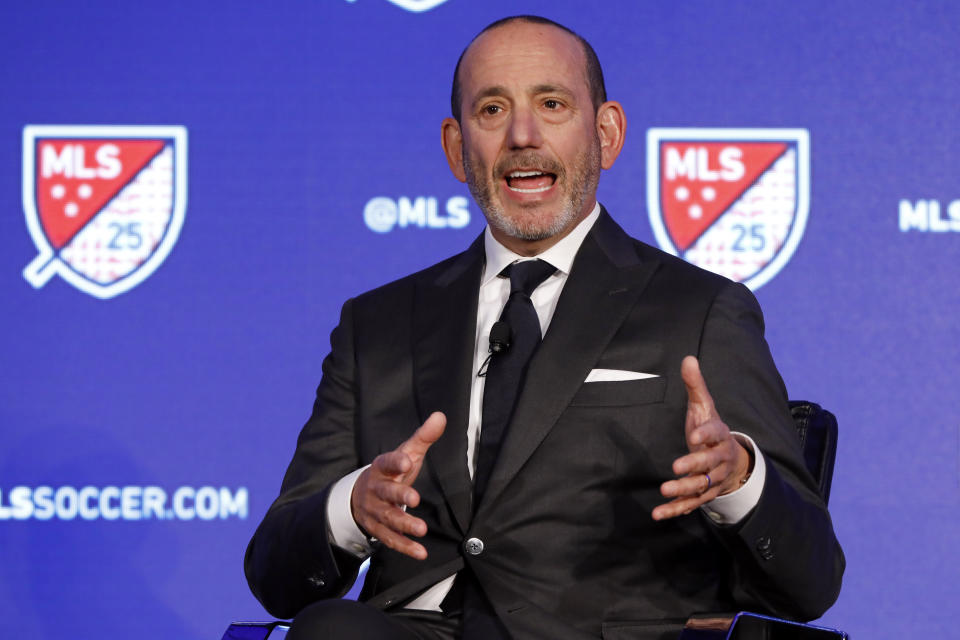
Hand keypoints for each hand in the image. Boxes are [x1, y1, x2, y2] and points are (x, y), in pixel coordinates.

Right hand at [350, 412, 445, 558]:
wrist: (360, 495)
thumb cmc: (391, 472)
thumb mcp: (405, 453)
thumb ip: (423, 437)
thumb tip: (441, 416)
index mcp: (381, 468)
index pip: (386, 462)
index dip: (395, 462)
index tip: (407, 460)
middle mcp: (375, 490)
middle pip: (386, 493)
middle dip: (399, 496)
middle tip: (415, 499)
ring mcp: (374, 511)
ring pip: (387, 518)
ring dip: (404, 524)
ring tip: (421, 529)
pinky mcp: (377, 530)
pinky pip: (390, 539)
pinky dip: (405, 547)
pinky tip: (421, 553)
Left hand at [652, 356, 750, 520]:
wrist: (733, 460)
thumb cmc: (711, 429)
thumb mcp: (705, 406)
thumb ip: (695, 385)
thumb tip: (688, 358)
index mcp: (719, 435)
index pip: (716, 433)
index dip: (705, 435)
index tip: (693, 437)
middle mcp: (719, 459)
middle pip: (709, 464)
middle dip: (694, 466)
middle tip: (676, 467)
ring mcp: (713, 479)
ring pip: (700, 486)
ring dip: (683, 489)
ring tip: (664, 489)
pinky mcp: (704, 495)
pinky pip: (691, 505)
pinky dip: (675, 510)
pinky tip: (658, 514)